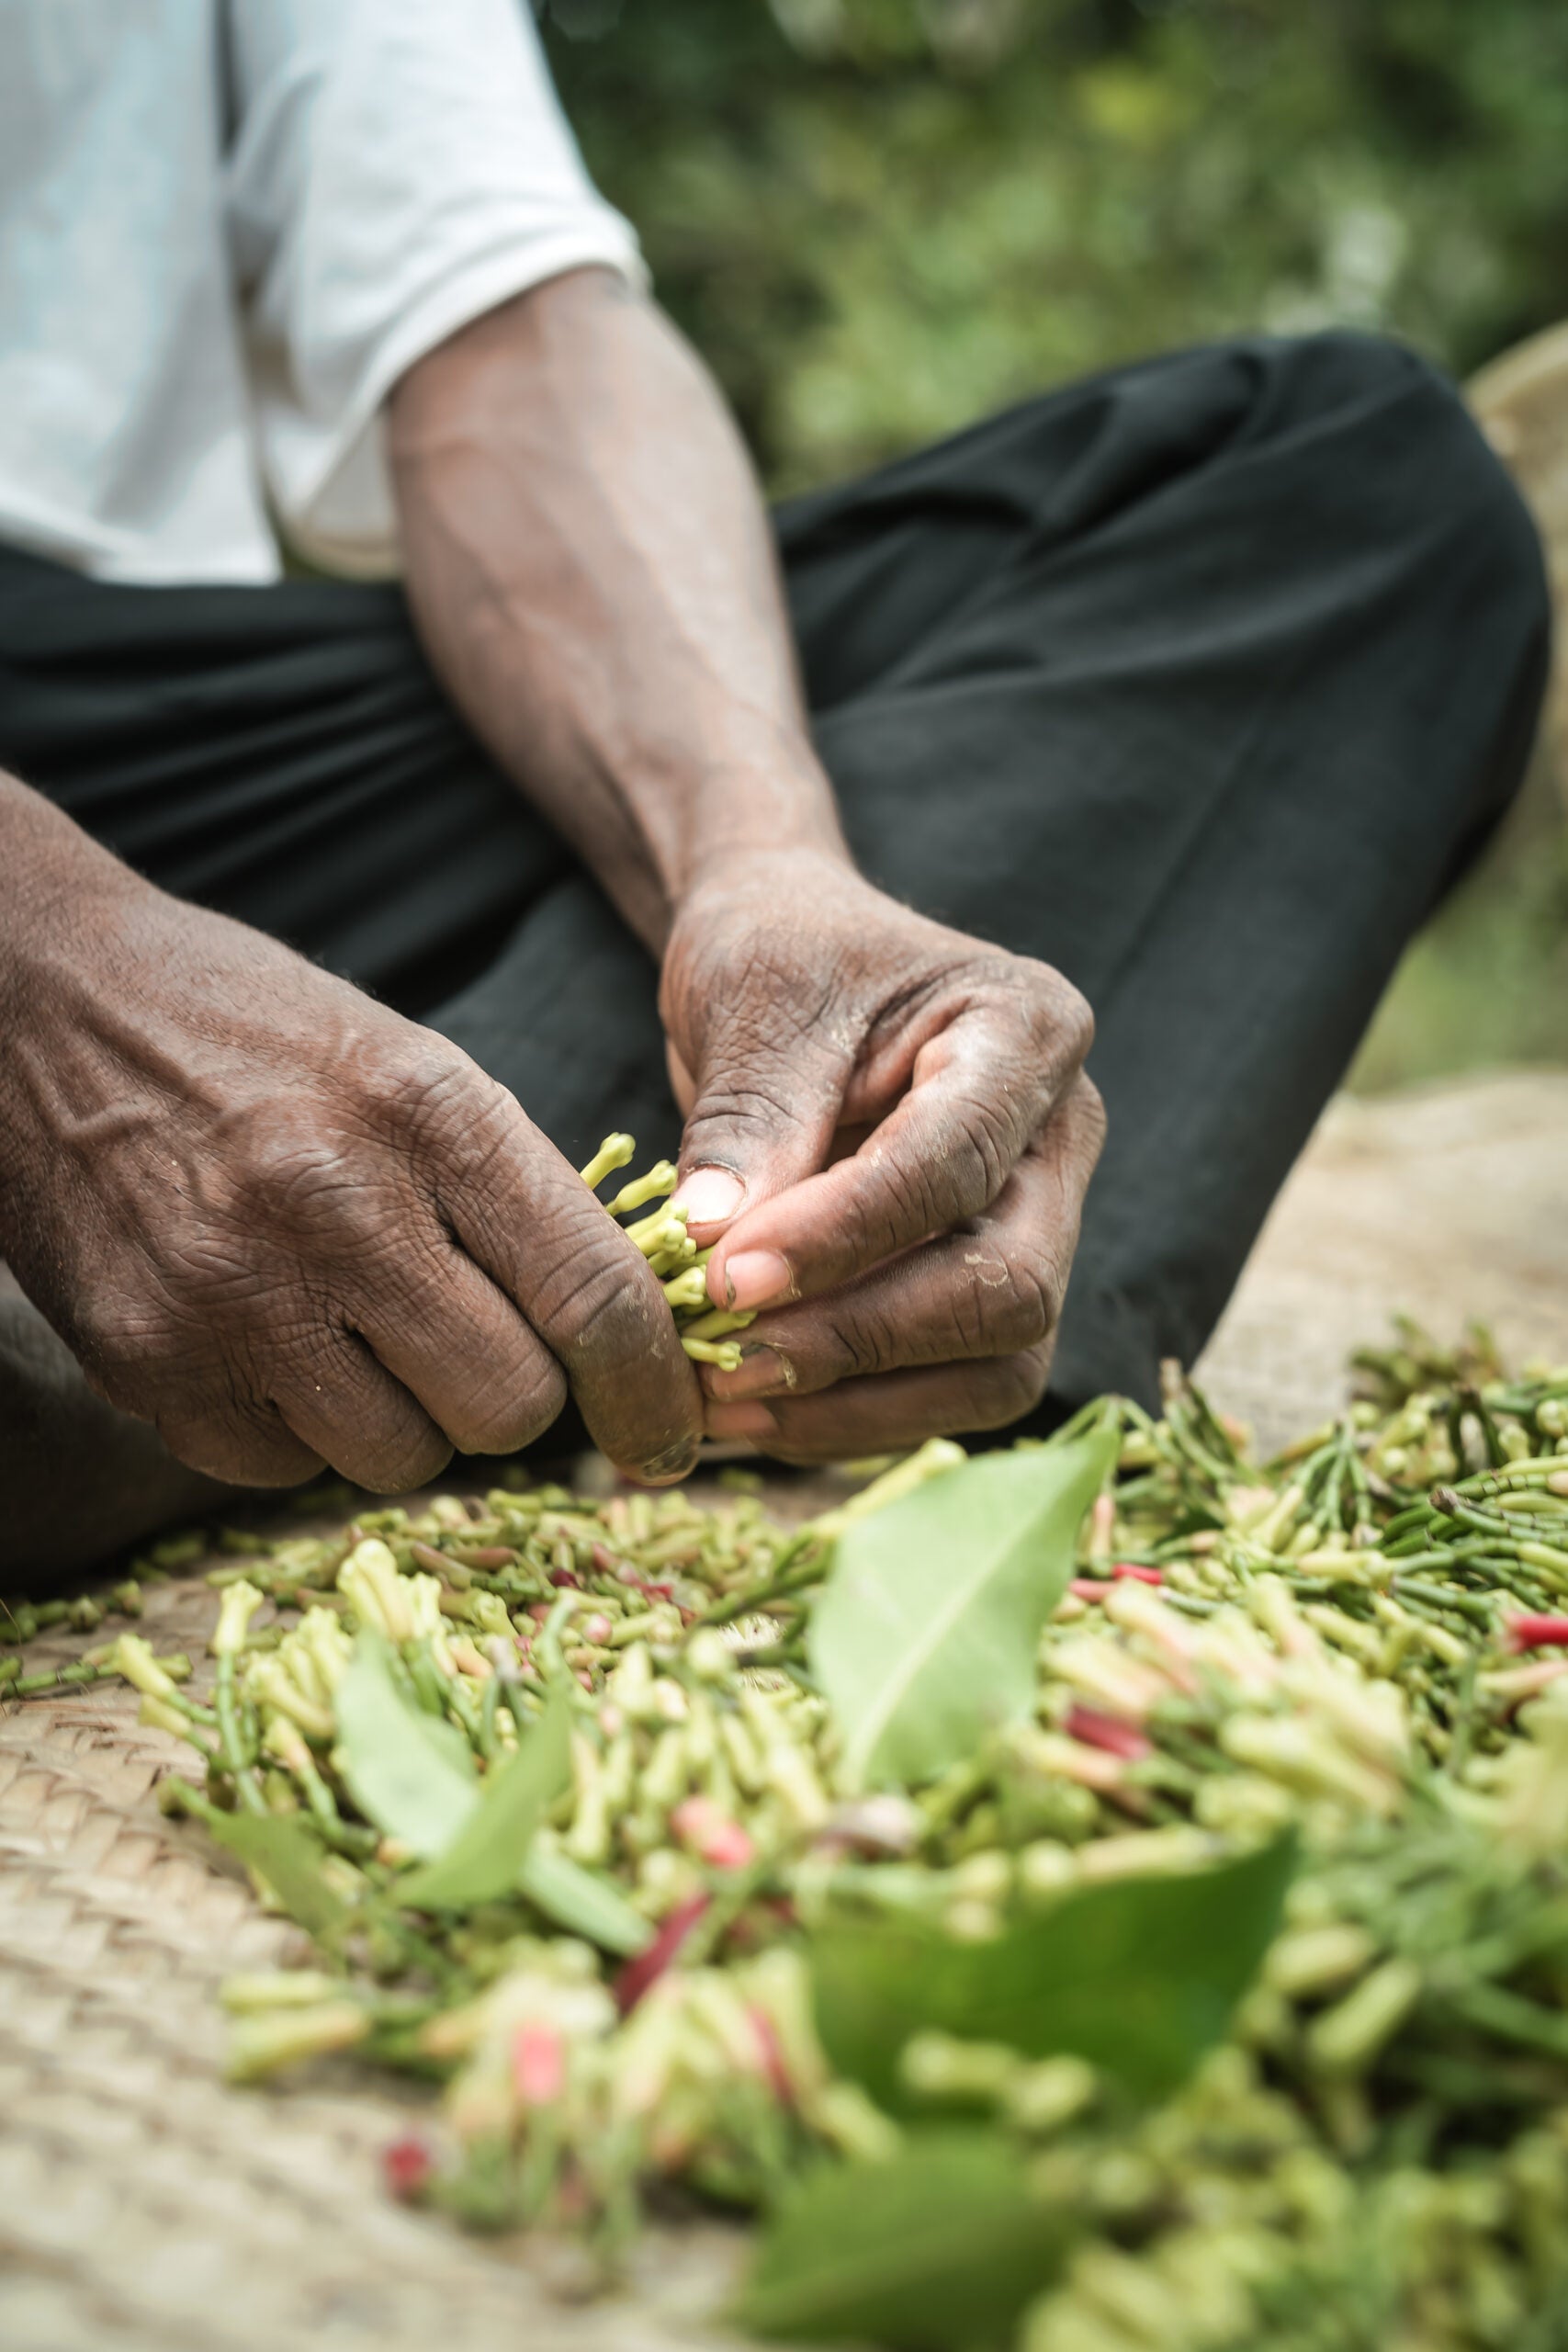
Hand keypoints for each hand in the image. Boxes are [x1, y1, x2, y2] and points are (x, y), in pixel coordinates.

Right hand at [0, 805, 701, 1490]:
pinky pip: (283, 1469)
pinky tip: (266, 1338)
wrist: (39, 1006)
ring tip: (351, 1327)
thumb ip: (513, 1195)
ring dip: (403, 1419)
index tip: (668, 1435)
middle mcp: (334, 1205)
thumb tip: (617, 1342)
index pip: (591, 1292)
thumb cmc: (256, 1037)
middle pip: (506, 1406)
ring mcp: (231, 1293)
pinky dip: (297, 1430)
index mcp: (427, 1112)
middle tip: (469, 1342)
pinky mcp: (148, 1361)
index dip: (650, 1387)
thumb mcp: (411, 1067)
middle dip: (512, 1397)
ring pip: (399, 1458)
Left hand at [658, 849, 1103, 1459]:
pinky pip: (950, 1391)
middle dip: (861, 1338)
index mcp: (1026, 1029)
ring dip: (855, 1403)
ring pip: (999, 1364)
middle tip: (722, 1357)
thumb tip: (714, 1253)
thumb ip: (749, 1122)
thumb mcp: (753, 1001)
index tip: (725, 1278)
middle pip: (1011, 1284)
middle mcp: (1061, 1135)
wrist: (790, 964)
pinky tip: (748, 1414)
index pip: (954, 1163)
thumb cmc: (781, 955)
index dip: (843, 1237)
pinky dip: (847, 1417)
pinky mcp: (988, 1290)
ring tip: (718, 1402)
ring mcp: (1041, 1221)